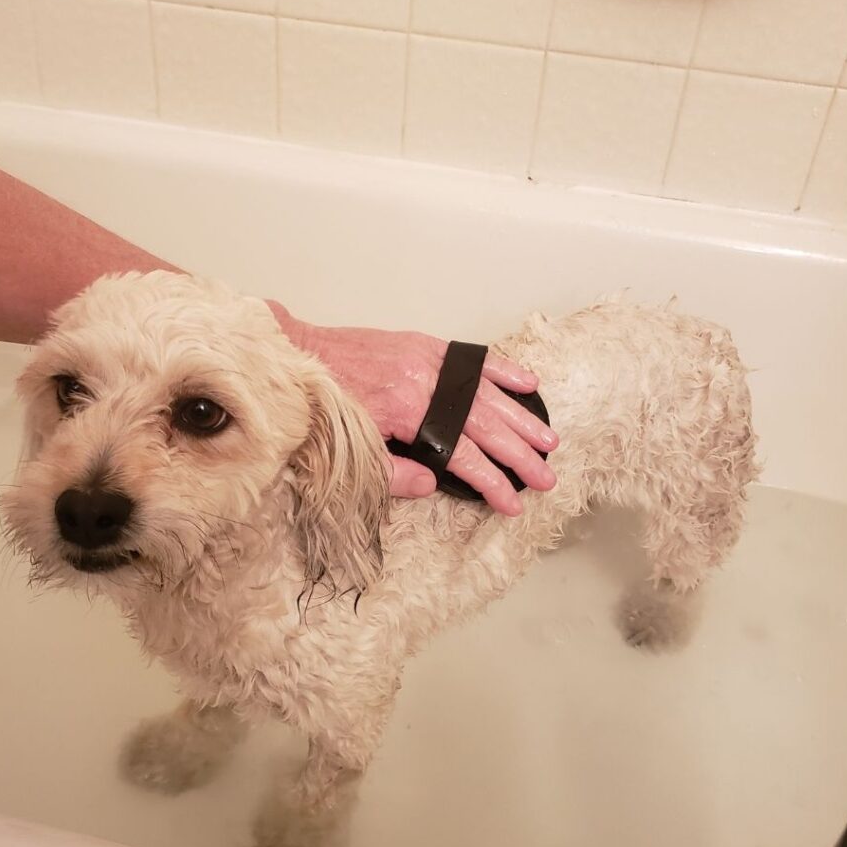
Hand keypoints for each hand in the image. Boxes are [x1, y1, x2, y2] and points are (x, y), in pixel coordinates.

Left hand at [270, 307, 556, 514]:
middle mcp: (424, 383)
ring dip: (520, 418)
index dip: (491, 481)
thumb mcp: (350, 452)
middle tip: (546, 478)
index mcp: (407, 413)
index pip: (462, 455)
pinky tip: (528, 384)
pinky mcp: (423, 344)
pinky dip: (501, 370)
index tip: (513, 502)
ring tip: (548, 439)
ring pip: (485, 393)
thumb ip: (393, 474)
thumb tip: (433, 485)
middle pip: (484, 425)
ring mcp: (427, 360)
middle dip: (518, 455)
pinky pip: (471, 359)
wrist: (297, 357)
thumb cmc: (320, 409)